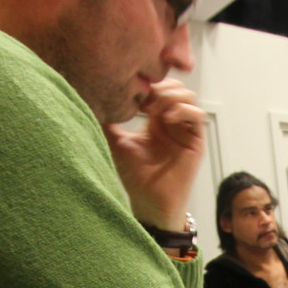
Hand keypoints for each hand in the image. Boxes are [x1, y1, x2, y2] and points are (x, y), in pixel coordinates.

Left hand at [103, 78, 204, 229]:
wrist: (150, 201)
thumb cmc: (135, 176)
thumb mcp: (116, 142)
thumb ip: (108, 122)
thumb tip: (89, 100)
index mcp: (155, 119)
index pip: (159, 88)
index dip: (149, 85)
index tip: (133, 95)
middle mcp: (172, 122)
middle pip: (176, 87)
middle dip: (161, 87)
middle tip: (145, 101)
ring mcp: (185, 131)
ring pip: (188, 97)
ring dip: (172, 96)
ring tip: (155, 109)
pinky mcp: (196, 141)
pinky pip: (198, 115)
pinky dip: (184, 110)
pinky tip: (167, 118)